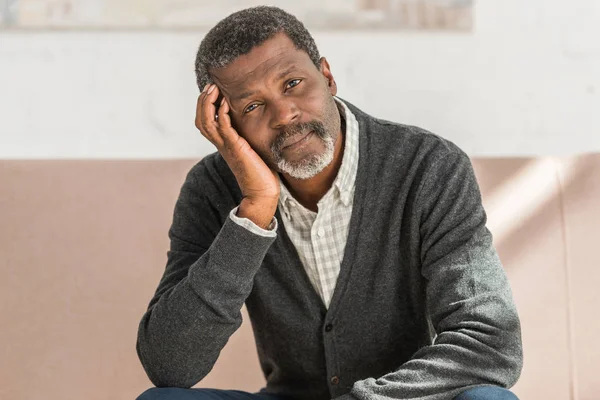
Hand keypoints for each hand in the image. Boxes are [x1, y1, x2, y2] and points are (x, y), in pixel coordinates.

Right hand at [195, 84, 279, 227]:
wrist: (262, 192)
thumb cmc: (261, 173)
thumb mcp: (252, 150)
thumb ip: (249, 137)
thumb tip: (259, 124)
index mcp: (223, 144)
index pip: (205, 122)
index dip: (205, 105)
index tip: (213, 90)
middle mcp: (221, 144)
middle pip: (201, 119)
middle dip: (203, 101)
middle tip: (211, 86)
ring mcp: (227, 146)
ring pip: (206, 121)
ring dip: (208, 103)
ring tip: (214, 89)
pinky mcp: (236, 147)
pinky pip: (223, 126)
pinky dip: (223, 112)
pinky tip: (227, 102)